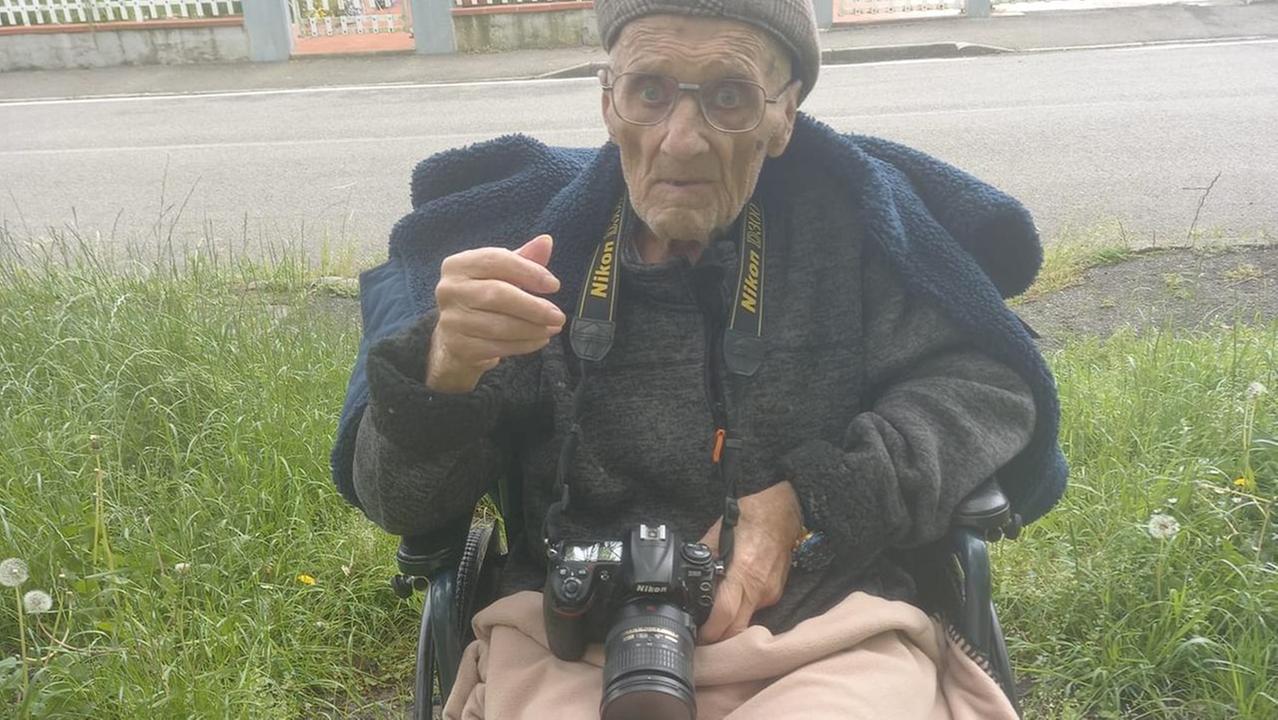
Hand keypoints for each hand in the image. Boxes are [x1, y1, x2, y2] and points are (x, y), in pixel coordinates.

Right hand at [427, 235, 565, 392]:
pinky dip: (524, 345)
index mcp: (458, 265)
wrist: (456, 338)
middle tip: (558, 315)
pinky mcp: (459, 346)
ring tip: (552, 327)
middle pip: (498, 295)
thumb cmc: (482, 298)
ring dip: (533, 328)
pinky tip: (539, 340)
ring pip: (500, 325)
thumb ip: (524, 258)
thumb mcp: (501, 275)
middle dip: (534, 306)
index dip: (529, 271)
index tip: (554, 285)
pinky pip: (498, 347)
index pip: (497, 260)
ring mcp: (452, 320)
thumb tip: (546, 241)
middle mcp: (449, 290)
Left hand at [697, 481, 803, 643]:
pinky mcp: (775, 592)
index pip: (724, 615)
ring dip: (729, 626)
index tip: (696, 636)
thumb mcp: (718, 534)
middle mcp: (758, 588)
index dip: (709, 632)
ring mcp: (770, 593)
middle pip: (737, 630)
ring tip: (713, 620)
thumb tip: (688, 573)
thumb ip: (704, 556)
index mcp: (742, 573)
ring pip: (746, 622)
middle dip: (718, 638)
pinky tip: (732, 601)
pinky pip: (755, 609)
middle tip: (701, 638)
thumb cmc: (750, 518)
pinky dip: (741, 611)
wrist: (783, 512)